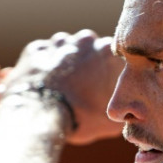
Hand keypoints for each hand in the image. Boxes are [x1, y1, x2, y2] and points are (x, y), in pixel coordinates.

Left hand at [2, 29, 122, 144]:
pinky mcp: (36, 49)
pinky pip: (42, 55)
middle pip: (88, 49)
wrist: (40, 116)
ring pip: (64, 48)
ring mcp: (58, 42)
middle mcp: (84, 40)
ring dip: (64, 62)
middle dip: (85, 63)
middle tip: (80, 87)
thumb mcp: (112, 122)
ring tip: (60, 86)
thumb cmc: (80, 119)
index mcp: (108, 52)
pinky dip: (42, 66)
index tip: (101, 85)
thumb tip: (126, 116)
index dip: (107, 71)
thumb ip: (123, 110)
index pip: (112, 56)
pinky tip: (42, 84)